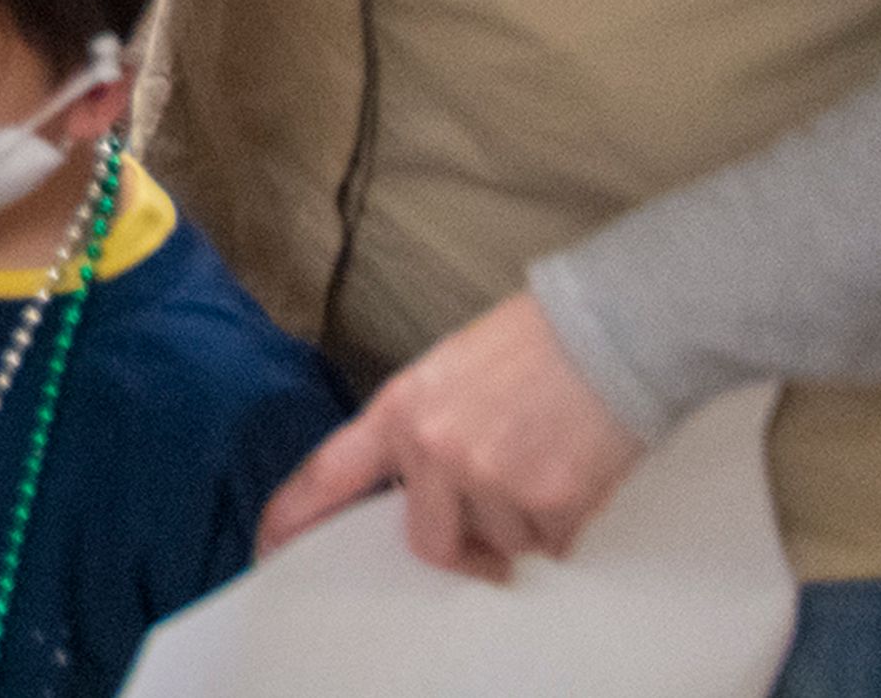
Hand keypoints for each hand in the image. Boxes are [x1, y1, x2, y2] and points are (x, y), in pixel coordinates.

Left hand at [258, 293, 644, 581]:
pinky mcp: (549, 502)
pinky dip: (560, 525)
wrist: (608, 333)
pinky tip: (571, 476)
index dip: (297, 516)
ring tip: (542, 466)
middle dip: (461, 548)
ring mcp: (492, 480)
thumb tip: (413, 487)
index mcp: (402, 410)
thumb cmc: (533, 345)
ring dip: (521, 526)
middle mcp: (437, 450)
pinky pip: (549, 544)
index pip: (330, 473)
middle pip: (429, 544)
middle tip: (484, 539)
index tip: (272, 545)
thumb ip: (419, 430)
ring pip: (500, 545)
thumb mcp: (446, 372)